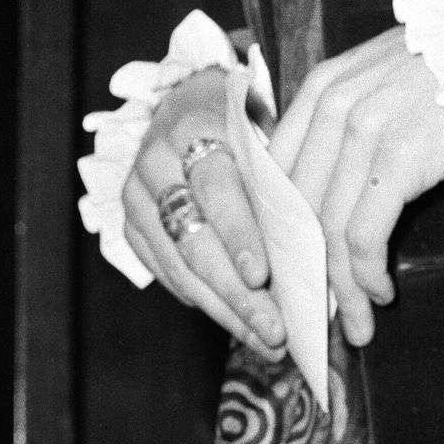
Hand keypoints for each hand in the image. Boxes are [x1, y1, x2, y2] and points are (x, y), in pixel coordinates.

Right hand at [121, 67, 285, 357]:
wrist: (186, 103)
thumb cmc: (240, 123)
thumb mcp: (260, 131)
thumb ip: (276, 181)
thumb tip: (313, 253)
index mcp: (192, 125)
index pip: (216, 187)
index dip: (239, 234)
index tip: (263, 276)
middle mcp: (155, 160)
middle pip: (194, 238)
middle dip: (236, 292)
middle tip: (274, 330)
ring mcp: (136, 194)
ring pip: (179, 265)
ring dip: (224, 309)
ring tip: (266, 340)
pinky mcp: (130, 224)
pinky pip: (164, 273)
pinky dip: (202, 301)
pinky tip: (236, 322)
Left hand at [271, 27, 443, 345]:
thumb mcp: (386, 77)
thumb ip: (351, 117)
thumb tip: (332, 189)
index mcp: (322, 85)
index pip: (275, 169)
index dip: (276, 227)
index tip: (286, 267)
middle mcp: (333, 104)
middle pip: (296, 204)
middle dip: (301, 265)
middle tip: (315, 309)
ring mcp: (364, 128)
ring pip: (327, 228)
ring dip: (339, 287)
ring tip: (354, 321)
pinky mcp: (401, 156)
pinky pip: (365, 233)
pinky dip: (367, 274)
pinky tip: (381, 292)